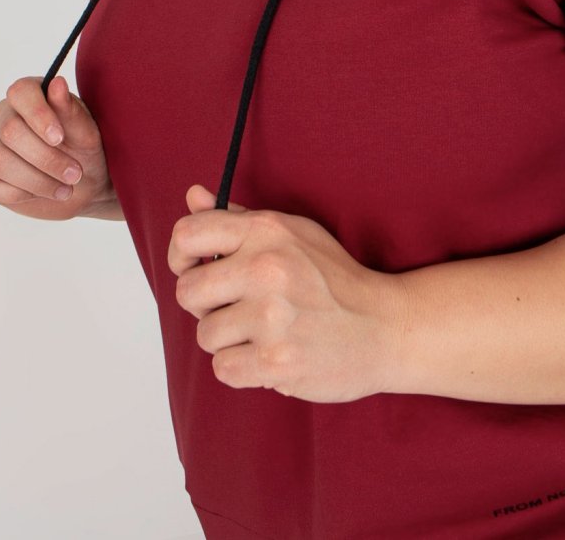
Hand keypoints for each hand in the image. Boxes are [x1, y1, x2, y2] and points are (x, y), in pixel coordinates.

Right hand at [0, 75, 118, 221]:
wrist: (85, 187)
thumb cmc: (86, 152)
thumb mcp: (87, 133)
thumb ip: (70, 110)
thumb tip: (57, 83)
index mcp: (31, 96)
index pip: (20, 92)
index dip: (38, 114)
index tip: (59, 138)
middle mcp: (6, 117)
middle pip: (10, 131)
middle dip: (46, 158)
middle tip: (75, 174)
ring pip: (0, 162)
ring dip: (38, 181)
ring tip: (66, 188)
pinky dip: (20, 194)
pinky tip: (41, 193)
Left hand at [169, 185, 403, 403]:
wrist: (383, 326)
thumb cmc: (334, 279)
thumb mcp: (293, 233)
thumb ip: (238, 218)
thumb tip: (192, 196)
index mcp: (267, 231)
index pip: (188, 235)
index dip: (181, 257)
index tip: (195, 269)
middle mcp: (266, 268)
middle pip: (187, 292)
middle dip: (205, 306)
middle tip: (236, 308)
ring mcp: (272, 316)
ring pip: (205, 335)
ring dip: (228, 341)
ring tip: (262, 332)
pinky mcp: (276, 360)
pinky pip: (223, 369)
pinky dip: (242, 368)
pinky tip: (269, 355)